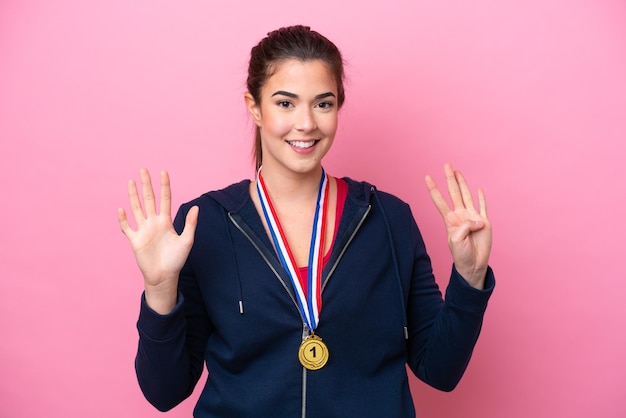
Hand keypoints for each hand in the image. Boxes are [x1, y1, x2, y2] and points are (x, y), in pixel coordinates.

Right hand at [118, 168, 197, 312]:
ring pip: (137, 209)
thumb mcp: (187, 241)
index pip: (165, 199)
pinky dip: (123, 219)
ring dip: (133, 196)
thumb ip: (190, 224)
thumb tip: (196, 207)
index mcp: (166, 221)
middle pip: (149, 199)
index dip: (164, 186)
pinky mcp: (135, 240)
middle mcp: (153, 223)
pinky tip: (121, 209)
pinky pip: (127, 228)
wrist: (164, 276)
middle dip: (146, 185)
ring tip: (130, 181)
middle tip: (143, 169)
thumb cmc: (177, 260)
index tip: (163, 172)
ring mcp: (143, 230)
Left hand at [425, 164, 491, 288]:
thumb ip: (464, 226)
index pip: (439, 200)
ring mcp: (472, 217)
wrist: (473, 264)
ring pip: (467, 195)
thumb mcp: (456, 240)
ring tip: (458, 172)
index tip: (427, 177)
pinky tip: (478, 189)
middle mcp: (460, 215)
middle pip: (454, 192)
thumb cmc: (461, 254)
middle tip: (446, 165)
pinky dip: (481, 198)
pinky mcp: (484, 222)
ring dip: (463, 183)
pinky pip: (483, 207)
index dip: (433, 189)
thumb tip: (477, 219)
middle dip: (449, 179)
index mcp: (450, 219)